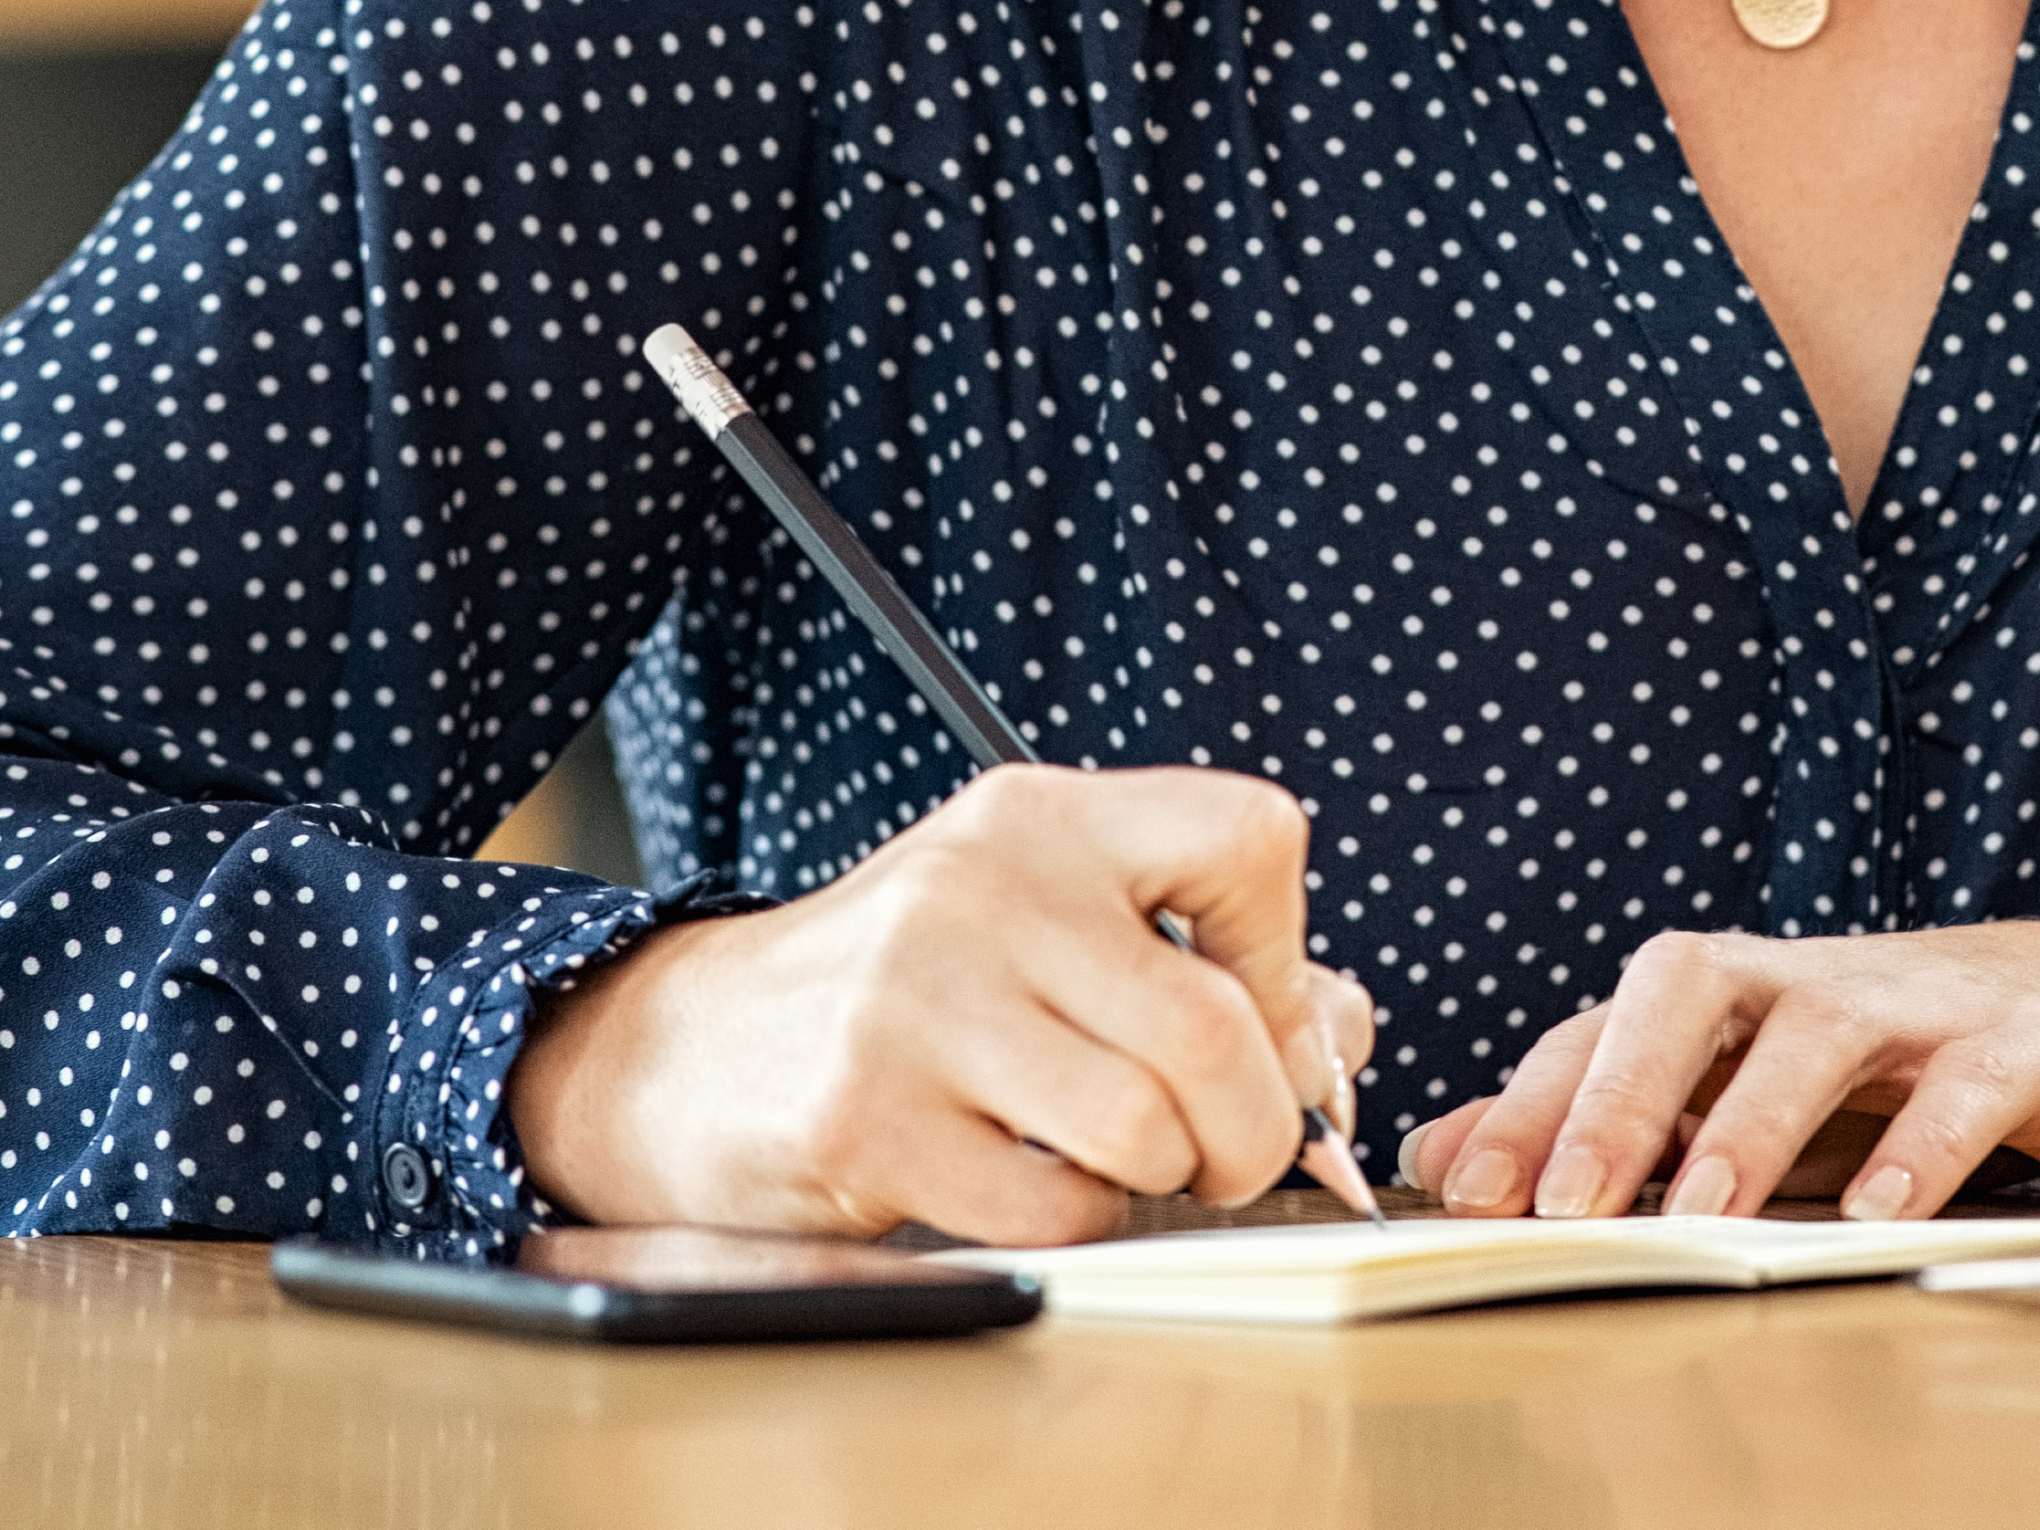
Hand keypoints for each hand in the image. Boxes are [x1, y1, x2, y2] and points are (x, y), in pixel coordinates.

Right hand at [503, 762, 1385, 1244]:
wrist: (695, 1050)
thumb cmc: (911, 997)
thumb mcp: (1046, 929)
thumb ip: (1207, 965)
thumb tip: (1344, 1042)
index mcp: (1043, 815)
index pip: (1253, 837)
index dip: (1293, 961)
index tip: (1266, 1023)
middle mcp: (981, 884)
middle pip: (1213, 1027)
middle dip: (1256, 1129)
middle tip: (1231, 1159)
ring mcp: (914, 997)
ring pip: (1143, 1127)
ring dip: (1165, 1180)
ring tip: (1121, 1167)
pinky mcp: (865, 1115)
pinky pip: (1051, 1209)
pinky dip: (1074, 1224)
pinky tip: (1028, 1189)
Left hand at [1393, 890, 2039, 1223]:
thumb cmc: (1930, 1063)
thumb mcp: (1766, 1093)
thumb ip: (1626, 1123)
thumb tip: (1447, 1152)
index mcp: (1746, 991)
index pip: (1611, 1020)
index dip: (1529, 1098)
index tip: (1461, 1193)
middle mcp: (1819, 976)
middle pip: (1689, 986)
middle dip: (1614, 1092)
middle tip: (1558, 1203)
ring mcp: (1925, 1001)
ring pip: (1818, 1027)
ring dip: (1745, 1122)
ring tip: (1696, 1216)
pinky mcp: (2026, 1044)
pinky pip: (1965, 1085)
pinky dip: (1916, 1150)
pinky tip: (1875, 1217)